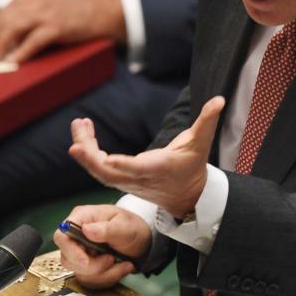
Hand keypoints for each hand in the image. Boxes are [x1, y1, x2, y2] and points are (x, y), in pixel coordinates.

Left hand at [0, 0, 124, 62]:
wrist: (96, 11)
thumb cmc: (68, 15)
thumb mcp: (41, 11)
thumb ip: (22, 21)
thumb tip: (0, 42)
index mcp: (24, 0)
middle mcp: (31, 4)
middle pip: (1, 23)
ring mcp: (44, 14)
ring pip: (13, 29)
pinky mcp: (56, 26)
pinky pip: (34, 40)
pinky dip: (22, 51)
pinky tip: (14, 61)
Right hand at [53, 204, 151, 288]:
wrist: (143, 241)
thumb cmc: (132, 227)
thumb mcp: (124, 225)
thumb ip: (106, 229)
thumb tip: (86, 230)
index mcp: (82, 218)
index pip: (62, 236)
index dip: (70, 251)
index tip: (86, 261)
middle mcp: (77, 236)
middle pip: (68, 259)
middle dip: (92, 266)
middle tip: (112, 259)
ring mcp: (81, 253)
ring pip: (80, 273)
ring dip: (105, 274)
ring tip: (124, 264)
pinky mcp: (88, 267)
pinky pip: (91, 281)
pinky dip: (108, 278)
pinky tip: (122, 267)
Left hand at [69, 96, 225, 218]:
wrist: (186, 195)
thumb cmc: (192, 166)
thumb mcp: (201, 143)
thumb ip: (207, 121)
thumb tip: (219, 100)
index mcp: (158, 169)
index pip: (137, 169)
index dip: (121, 165)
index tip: (105, 158)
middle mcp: (139, 178)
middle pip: (110, 174)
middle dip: (91, 159)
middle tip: (76, 142)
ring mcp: (127, 181)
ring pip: (100, 171)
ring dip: (86, 150)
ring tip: (78, 125)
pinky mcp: (120, 179)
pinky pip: (99, 168)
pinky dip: (89, 152)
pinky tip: (83, 131)